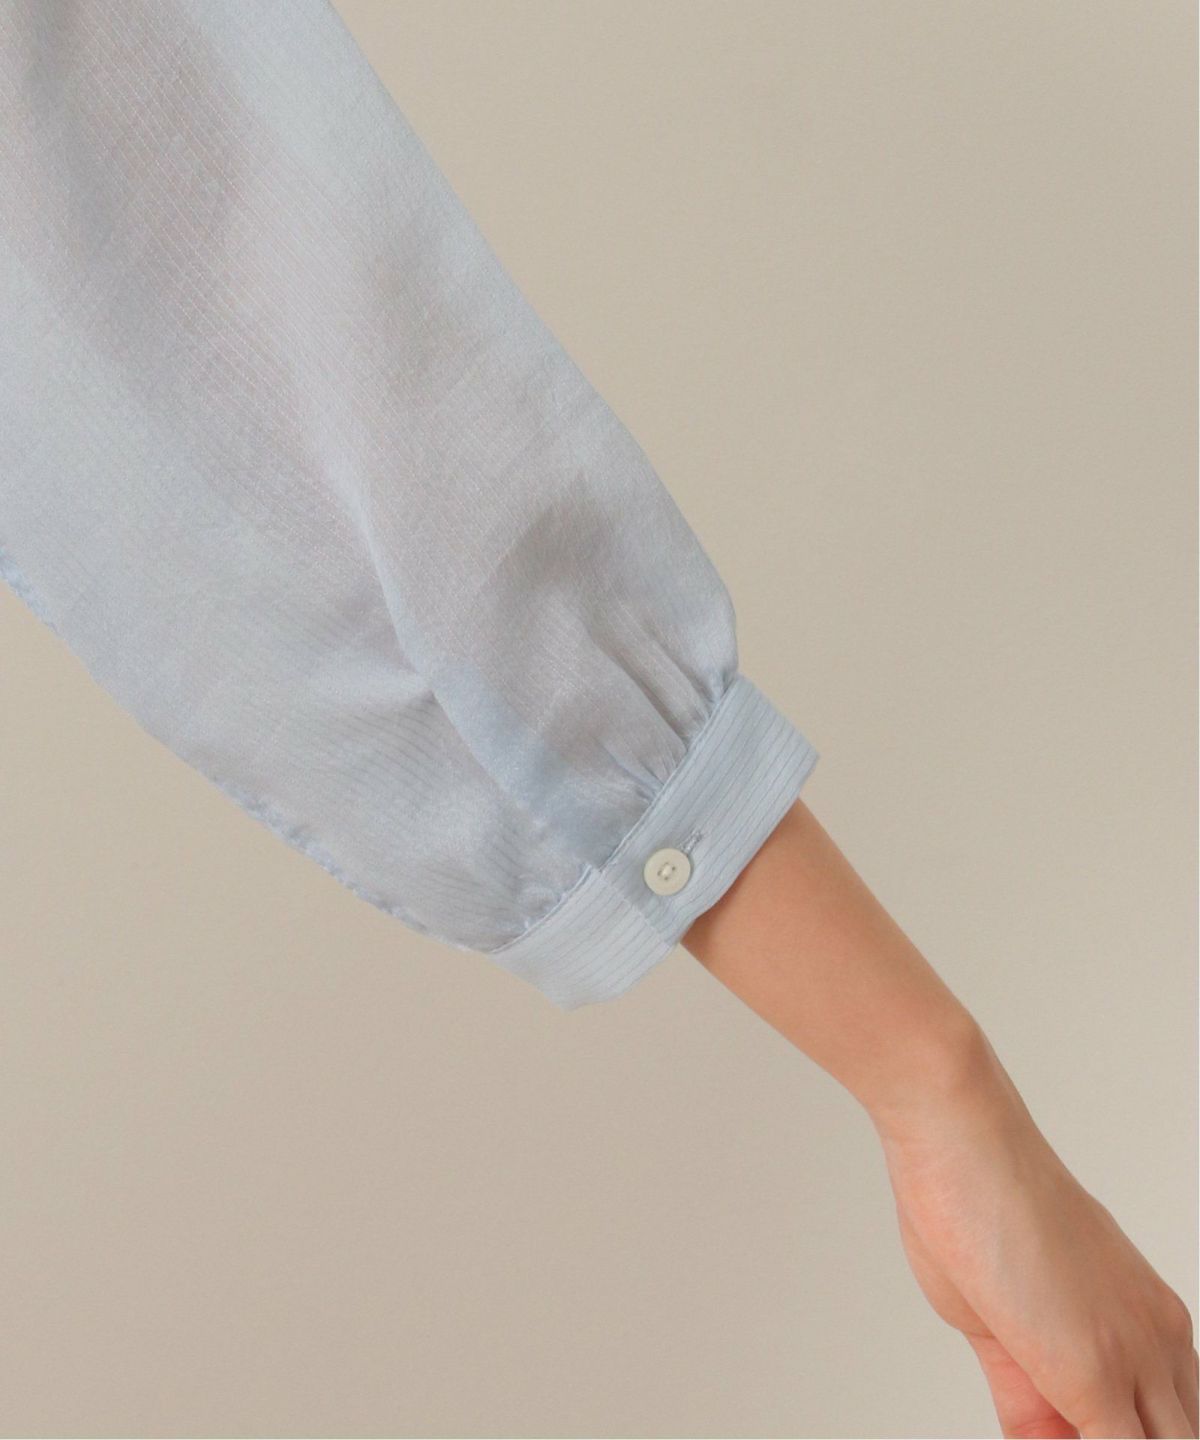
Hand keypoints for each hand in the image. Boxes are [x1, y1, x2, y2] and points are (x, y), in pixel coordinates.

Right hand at [873, 1030, 1198, 1438]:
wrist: (964, 1135)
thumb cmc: (970, 1198)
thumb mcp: (999, 1310)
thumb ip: (1027, 1380)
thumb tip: (1032, 1430)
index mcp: (1150, 1316)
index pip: (1165, 1420)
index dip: (1120, 1430)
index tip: (1057, 1424)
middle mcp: (1160, 1337)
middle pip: (1177, 1436)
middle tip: (1049, 1426)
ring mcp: (1134, 1359)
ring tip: (1040, 1424)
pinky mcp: (1094, 1379)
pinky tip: (1036, 1436)